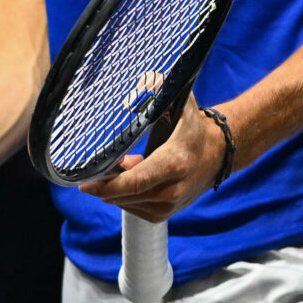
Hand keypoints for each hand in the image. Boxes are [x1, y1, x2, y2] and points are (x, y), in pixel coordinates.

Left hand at [77, 87, 219, 223]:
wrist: (217, 154)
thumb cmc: (192, 126)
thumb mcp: (180, 101)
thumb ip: (157, 88)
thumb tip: (134, 93)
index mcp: (175, 163)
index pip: (137, 181)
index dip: (108, 185)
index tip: (85, 183)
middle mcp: (173, 189)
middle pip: (126, 195)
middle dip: (104, 185)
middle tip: (92, 172)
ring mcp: (169, 206)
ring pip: (126, 203)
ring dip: (115, 188)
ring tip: (122, 167)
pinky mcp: (164, 214)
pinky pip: (132, 208)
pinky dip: (124, 195)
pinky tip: (130, 178)